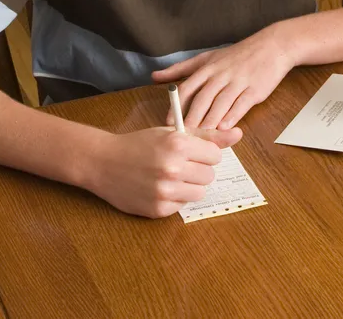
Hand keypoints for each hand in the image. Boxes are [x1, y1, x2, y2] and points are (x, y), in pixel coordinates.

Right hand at [86, 125, 241, 217]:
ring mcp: (165, 191)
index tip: (191, 152)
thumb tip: (239, 134)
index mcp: (177, 143)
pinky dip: (175, 198)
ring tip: (170, 177)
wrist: (104, 162)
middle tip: (179, 164)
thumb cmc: (139, 144)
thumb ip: (206, 136)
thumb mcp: (171, 132)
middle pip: (209, 175)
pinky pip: (182, 206)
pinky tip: (159, 188)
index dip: (204, 153)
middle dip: (198, 170)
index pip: (215, 155)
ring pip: (199, 193)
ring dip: (189, 186)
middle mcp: (173, 167)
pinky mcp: (158, 209)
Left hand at [151, 26, 293, 129]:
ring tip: (201, 137)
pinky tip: (225, 128)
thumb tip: (155, 77)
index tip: (169, 123)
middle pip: (203, 98)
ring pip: (221, 103)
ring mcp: (238, 81)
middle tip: (183, 136)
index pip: (188, 88)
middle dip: (192, 118)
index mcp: (208, 67)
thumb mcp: (207, 57)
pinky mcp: (254, 89)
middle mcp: (221, 74)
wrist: (271, 47)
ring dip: (210, 121)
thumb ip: (181, 69)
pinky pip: (241, 104)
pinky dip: (233, 116)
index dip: (177, 106)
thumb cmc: (237, 55)